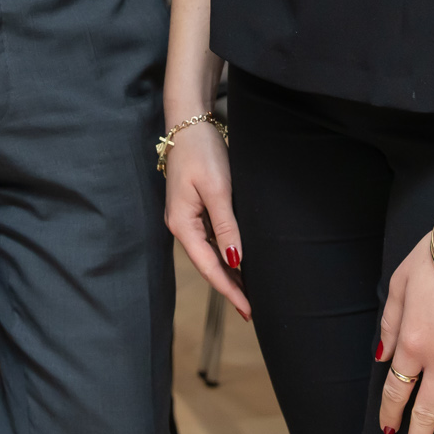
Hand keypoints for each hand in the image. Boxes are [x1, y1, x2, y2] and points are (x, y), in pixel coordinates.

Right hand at [162, 106, 246, 319]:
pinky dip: (226, 253)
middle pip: (208, 265)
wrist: (188, 122)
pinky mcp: (195, 207)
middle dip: (230, 288)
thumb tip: (234, 260)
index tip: (249, 310)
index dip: (229, 291)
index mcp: (182, 224)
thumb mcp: (217, 189)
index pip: (209, 267)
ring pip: (211, 253)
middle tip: (252, 311)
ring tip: (251, 293)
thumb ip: (225, 225)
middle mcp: (181, 225)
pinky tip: (240, 261)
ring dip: (230, 273)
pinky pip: (211, 238)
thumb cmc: (201, 151)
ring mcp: (187, 217)